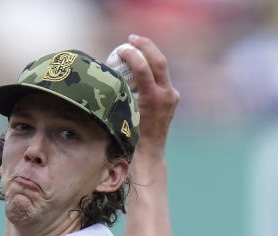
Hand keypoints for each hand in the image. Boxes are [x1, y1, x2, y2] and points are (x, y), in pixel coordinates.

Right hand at [120, 35, 179, 161]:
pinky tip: (140, 66)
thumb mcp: (122, 114)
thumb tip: (105, 75)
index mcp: (154, 99)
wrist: (149, 155)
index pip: (143, 68)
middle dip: (145, 46)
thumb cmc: (130, 139)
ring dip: (149, 54)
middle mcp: (166, 95)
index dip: (131, 55)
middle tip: (131, 39)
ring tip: (135, 46)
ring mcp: (172, 96)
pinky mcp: (172, 98)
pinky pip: (162, 77)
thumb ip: (118, 94)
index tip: (120, 50)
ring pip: (162, 67)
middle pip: (158, 60)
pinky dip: (151, 68)